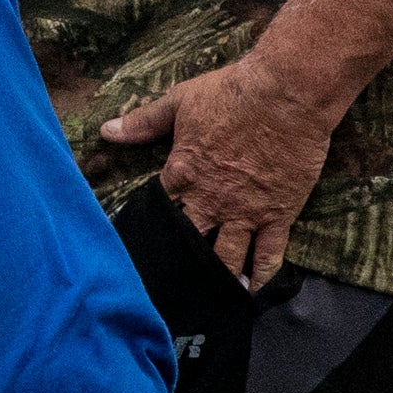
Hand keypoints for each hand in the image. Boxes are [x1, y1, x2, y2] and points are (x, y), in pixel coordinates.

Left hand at [102, 54, 334, 285]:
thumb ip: (142, 122)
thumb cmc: (231, 94)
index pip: (159, 210)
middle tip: (169, 286)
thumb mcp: (179, 102)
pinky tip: (253, 294)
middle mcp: (210, 201)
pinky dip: (261, 275)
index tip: (141, 248)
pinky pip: (269, 253)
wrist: (287, 95)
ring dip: (216, 278)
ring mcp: (245, 212)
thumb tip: (105, 131)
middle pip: (189, 241)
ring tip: (206, 298)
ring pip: (227, 257)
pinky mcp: (279, 214)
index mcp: (182, 175)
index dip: (151, 229)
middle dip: (179, 263)